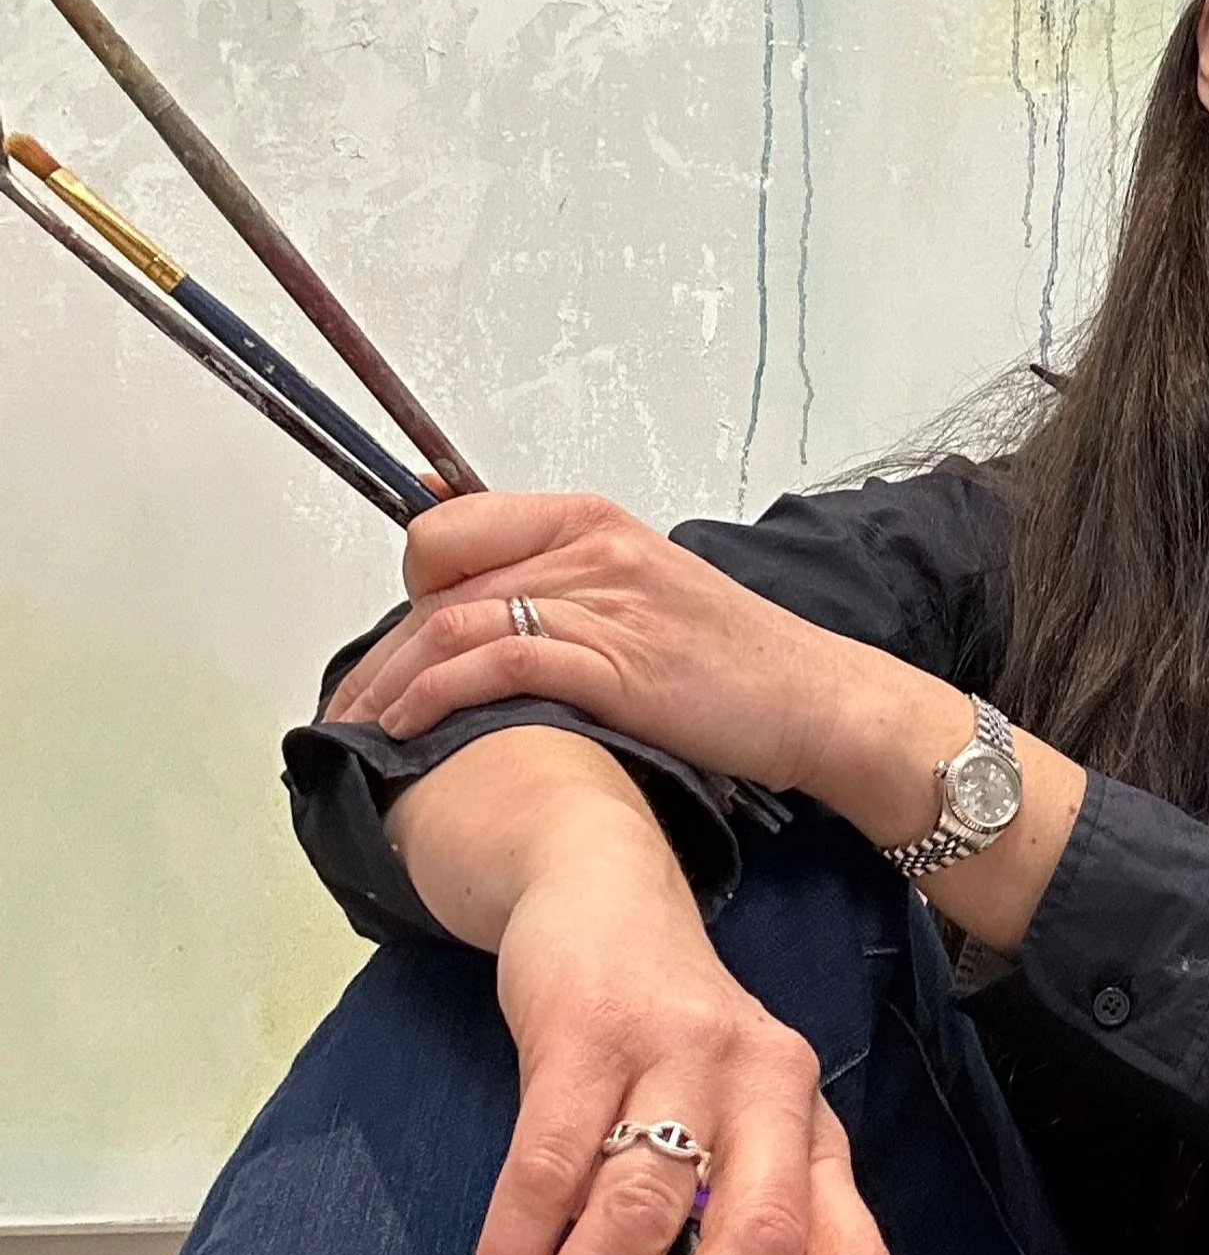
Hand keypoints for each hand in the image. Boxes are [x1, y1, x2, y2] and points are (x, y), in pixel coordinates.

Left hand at [323, 491, 833, 791]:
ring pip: (456, 624)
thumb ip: (569, 590)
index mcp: (591, 522)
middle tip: (347, 710)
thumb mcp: (645, 599)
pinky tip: (411, 729)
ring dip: (392, 684)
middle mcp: (590, 550)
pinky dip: (440, 696)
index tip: (392, 647)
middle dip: (379, 655)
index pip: (450, 529)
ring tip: (362, 732)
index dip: (408, 588)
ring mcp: (603, 605)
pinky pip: (500, 664)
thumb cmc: (736, 663)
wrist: (816, 700)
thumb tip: (489, 610)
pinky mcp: (616, 664)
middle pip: (439, 586)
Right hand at [455, 848, 893, 1254]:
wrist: (599, 892)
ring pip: (636, 1216)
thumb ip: (713, 1239)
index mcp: (814, 1136)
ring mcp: (686, 1054)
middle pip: (752, 1244)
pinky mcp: (593, 1030)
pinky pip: (547, 1169)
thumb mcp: (723, 1133)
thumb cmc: (666, 1051)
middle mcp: (773, 1092)